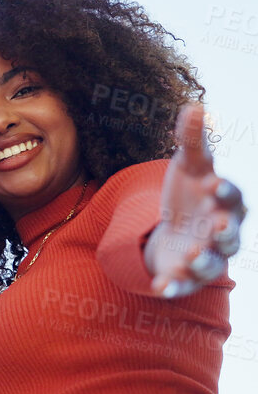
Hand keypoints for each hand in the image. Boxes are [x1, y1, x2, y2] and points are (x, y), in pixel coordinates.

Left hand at [146, 106, 246, 297]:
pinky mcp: (186, 276)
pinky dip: (173, 286)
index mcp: (224, 203)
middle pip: (230, 236)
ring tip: (190, 255)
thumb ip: (192, 140)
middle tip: (217, 227)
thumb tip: (195, 105)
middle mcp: (221, 233)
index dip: (226, 190)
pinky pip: (182, 285)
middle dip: (225, 232)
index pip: (233, 198)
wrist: (178, 228)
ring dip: (203, 261)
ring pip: (211, 264)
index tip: (214, 182)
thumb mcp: (188, 165)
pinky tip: (160, 287)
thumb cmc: (191, 191)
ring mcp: (206, 256)